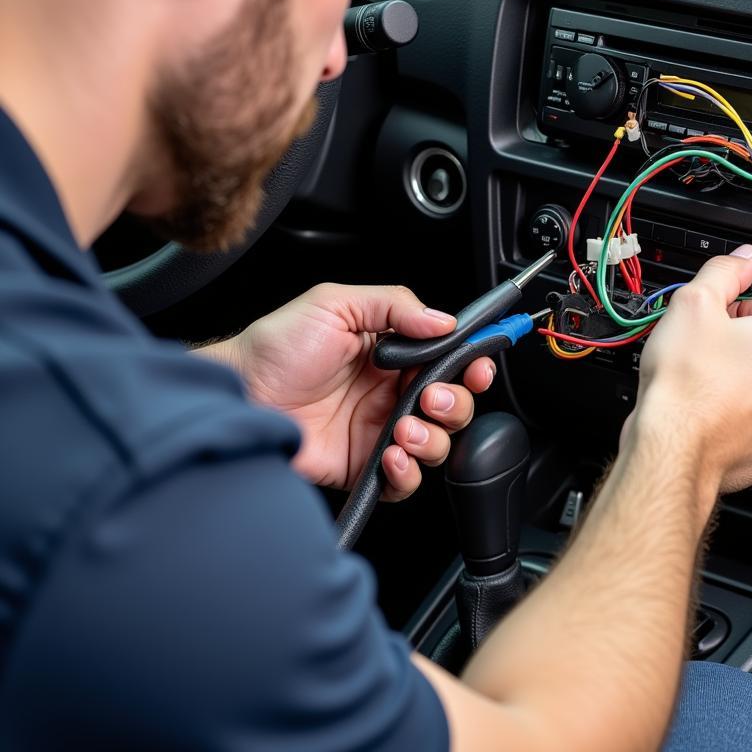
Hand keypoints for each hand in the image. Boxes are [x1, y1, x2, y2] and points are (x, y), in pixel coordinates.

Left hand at [207, 285, 495, 496]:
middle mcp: (392, 394)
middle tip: (431, 399)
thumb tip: (443, 322)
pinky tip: (391, 456)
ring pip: (436, 444)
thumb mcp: (335, 305)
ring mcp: (379, 432)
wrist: (237, 394)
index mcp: (393, 354)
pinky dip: (408, 473)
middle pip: (453, 405)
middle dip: (455, 404)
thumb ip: (394, 305)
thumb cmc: (277, 347)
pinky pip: (405, 482)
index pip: (448, 360)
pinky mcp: (363, 467)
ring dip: (433, 439)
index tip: (478, 365)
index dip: (471, 364)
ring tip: (404, 429)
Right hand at [633, 245, 751, 492]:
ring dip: (751, 382)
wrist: (672, 447)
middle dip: (748, 347)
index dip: (740, 312)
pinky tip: (720, 412)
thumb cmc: (685, 384)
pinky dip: (748, 418)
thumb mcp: (694, 303)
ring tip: (713, 384)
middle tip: (711, 353)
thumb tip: (745, 258)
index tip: (718, 325)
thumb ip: (726, 271)